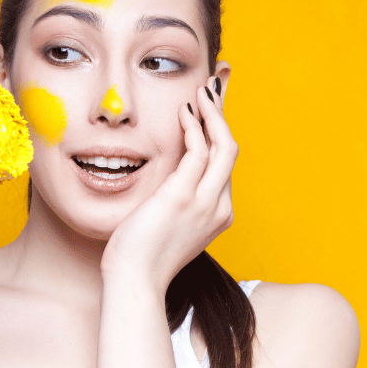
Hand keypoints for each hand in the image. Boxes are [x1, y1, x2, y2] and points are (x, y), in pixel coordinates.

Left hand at [101, 82, 236, 293]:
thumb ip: (177, 199)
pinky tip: (184, 111)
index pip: (224, 164)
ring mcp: (205, 203)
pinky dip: (195, 126)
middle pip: (230, 149)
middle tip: (213, 86)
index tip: (213, 108)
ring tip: (201, 90)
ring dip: (213, 113)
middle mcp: (219, 207)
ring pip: (223, 146)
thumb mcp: (167, 224)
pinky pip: (198, 150)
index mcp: (218, 214)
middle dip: (223, 114)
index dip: (220, 131)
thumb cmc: (142, 257)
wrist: (136, 281)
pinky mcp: (184, 197)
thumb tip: (169, 176)